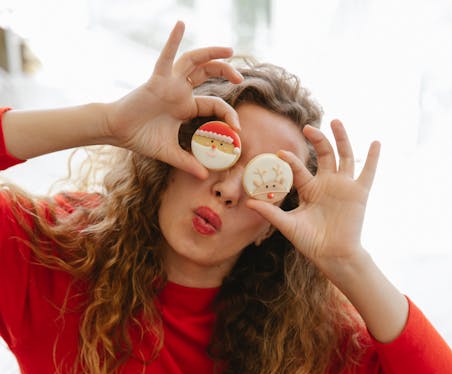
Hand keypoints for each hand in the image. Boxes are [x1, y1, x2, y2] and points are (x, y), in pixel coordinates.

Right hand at [104, 20, 242, 176]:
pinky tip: (181, 25)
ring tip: (229, 50)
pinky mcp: (157, 80)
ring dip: (211, 53)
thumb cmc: (141, 139)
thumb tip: (204, 177)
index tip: (237, 128)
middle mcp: (180, 91)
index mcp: (185, 107)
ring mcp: (169, 83)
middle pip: (208, 74)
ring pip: (193, 61)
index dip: (228, 114)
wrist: (118, 132)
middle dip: (226, 71)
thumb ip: (188, 163)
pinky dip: (173, 40)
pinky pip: (166, 57)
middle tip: (239, 77)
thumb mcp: (170, 154)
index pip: (213, 104)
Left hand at [247, 120, 379, 279]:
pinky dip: (373, 158)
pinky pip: (368, 172)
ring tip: (336, 121)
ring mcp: (344, 186)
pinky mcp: (359, 193)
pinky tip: (376, 142)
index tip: (280, 154)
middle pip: (324, 154)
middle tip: (308, 128)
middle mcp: (327, 184)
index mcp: (310, 189)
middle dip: (317, 139)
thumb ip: (270, 212)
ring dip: (341, 138)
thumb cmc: (310, 242)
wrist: (332, 256)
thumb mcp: (288, 225)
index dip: (291, 161)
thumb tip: (247, 203)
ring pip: (344, 156)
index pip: (300, 170)